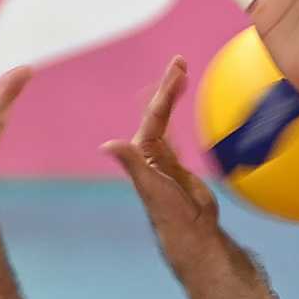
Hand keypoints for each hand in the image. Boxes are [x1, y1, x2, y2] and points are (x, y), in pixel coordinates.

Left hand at [103, 57, 222, 259]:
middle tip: (180, 62)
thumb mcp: (150, 188)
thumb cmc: (169, 216)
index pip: (156, 114)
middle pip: (160, 112)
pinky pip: (175, 136)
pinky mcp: (177, 168)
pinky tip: (180, 108)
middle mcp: (151, 152)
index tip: (178, 70)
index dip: (166, 91)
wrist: (190, 236)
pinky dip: (177, 119)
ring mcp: (164, 159)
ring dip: (173, 98)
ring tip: (182, 75)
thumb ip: (133, 164)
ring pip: (167, 120)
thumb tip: (108, 144)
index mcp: (144, 152)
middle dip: (169, 87)